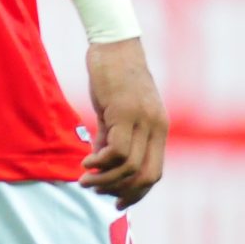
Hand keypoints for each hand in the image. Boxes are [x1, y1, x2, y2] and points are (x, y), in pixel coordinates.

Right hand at [81, 38, 166, 206]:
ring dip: (106, 179)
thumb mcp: (115, 108)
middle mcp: (156, 127)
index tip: (116, 201)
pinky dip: (100, 162)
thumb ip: (111, 134)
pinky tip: (85, 162)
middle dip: (123, 192)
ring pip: (130, 166)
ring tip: (85, 180)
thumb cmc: (113, 73)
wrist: (113, 43)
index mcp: (158, 128)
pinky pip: (116, 150)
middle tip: (99, 194)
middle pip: (146, 175)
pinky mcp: (124, 112)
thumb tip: (100, 161)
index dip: (136, 192)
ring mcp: (142, 120)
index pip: (154, 172)